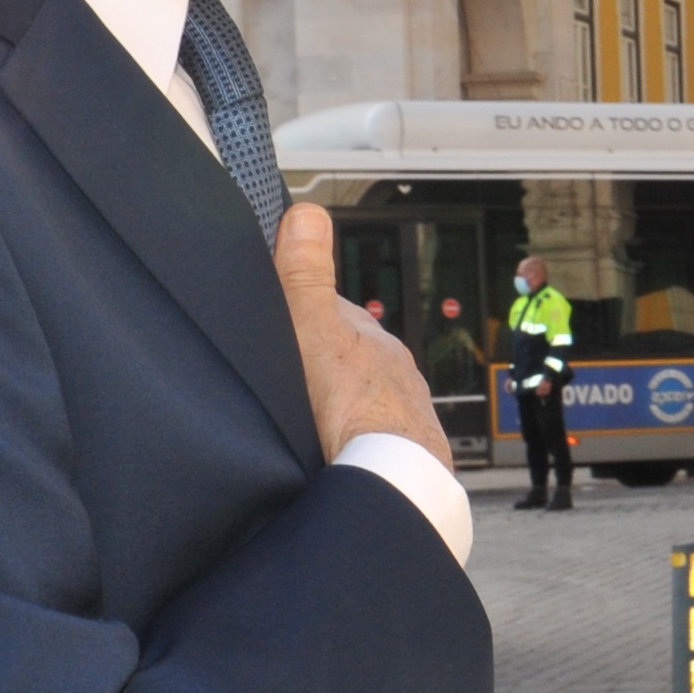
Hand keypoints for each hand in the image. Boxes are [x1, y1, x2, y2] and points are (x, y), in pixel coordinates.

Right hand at [274, 204, 448, 468]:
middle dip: (328, 367)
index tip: (281, 327)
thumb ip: (306, 277)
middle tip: (292, 385)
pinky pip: (382, 439)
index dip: (304, 317)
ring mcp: (407, 412)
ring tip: (315, 425)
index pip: (333, 313)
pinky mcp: (412, 453)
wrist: (392, 479)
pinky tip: (343, 454)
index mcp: (369, 337)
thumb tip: (307, 213)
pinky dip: (363, 441)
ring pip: (370, 399)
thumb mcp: (312, 330)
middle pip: (353, 359)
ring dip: (346, 407)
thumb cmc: (350, 408)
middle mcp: (395, 371)